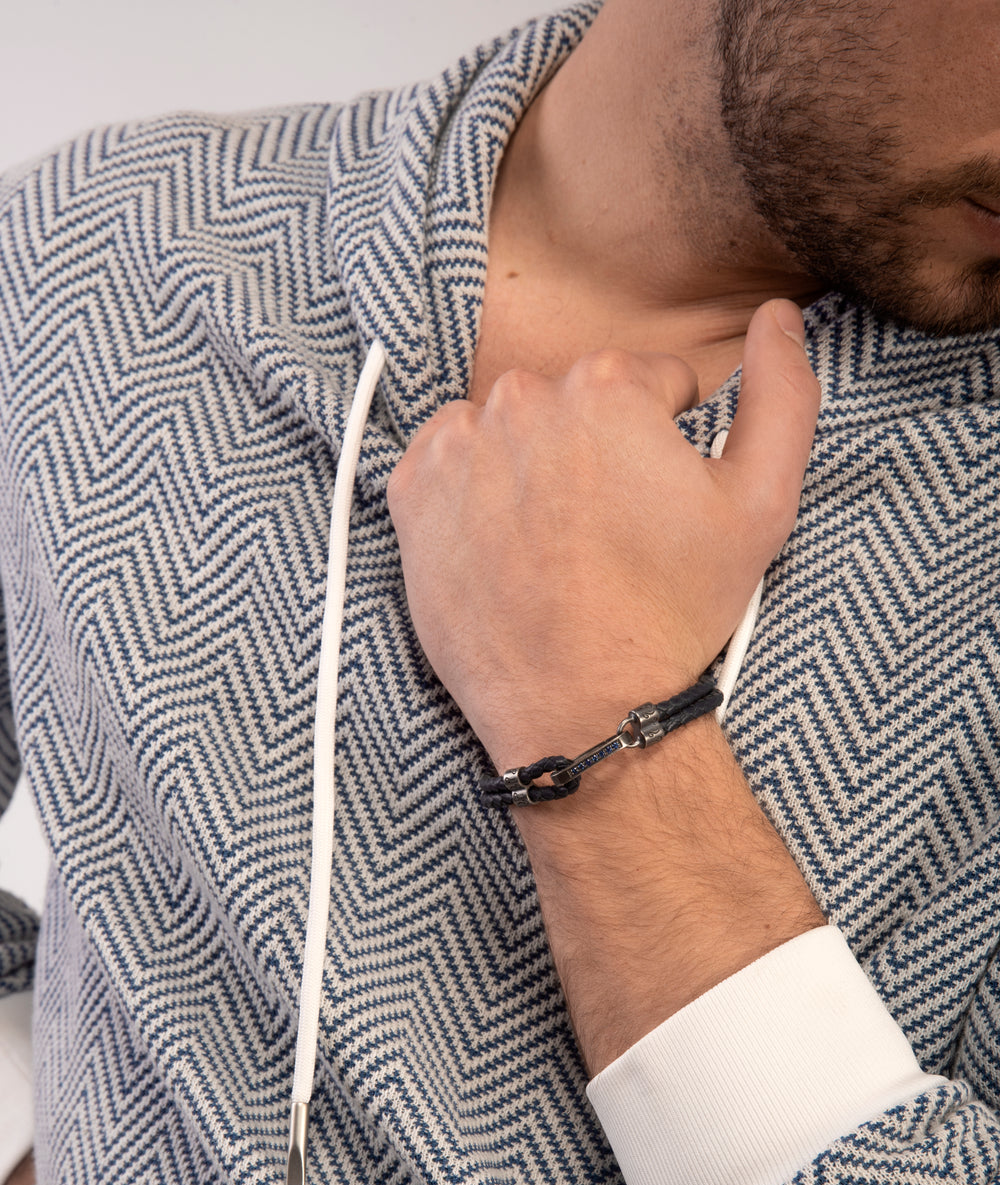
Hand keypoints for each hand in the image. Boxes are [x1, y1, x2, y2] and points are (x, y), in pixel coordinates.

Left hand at [387, 299, 818, 772]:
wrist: (585, 711)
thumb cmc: (672, 614)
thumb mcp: (762, 506)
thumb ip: (782, 396)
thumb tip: (780, 318)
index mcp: (606, 387)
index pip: (648, 384)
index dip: (664, 443)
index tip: (656, 504)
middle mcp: (521, 401)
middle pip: (574, 404)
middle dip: (595, 452)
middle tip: (609, 534)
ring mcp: (458, 448)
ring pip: (511, 430)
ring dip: (532, 467)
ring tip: (556, 545)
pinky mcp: (412, 496)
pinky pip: (447, 463)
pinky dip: (473, 493)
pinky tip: (506, 545)